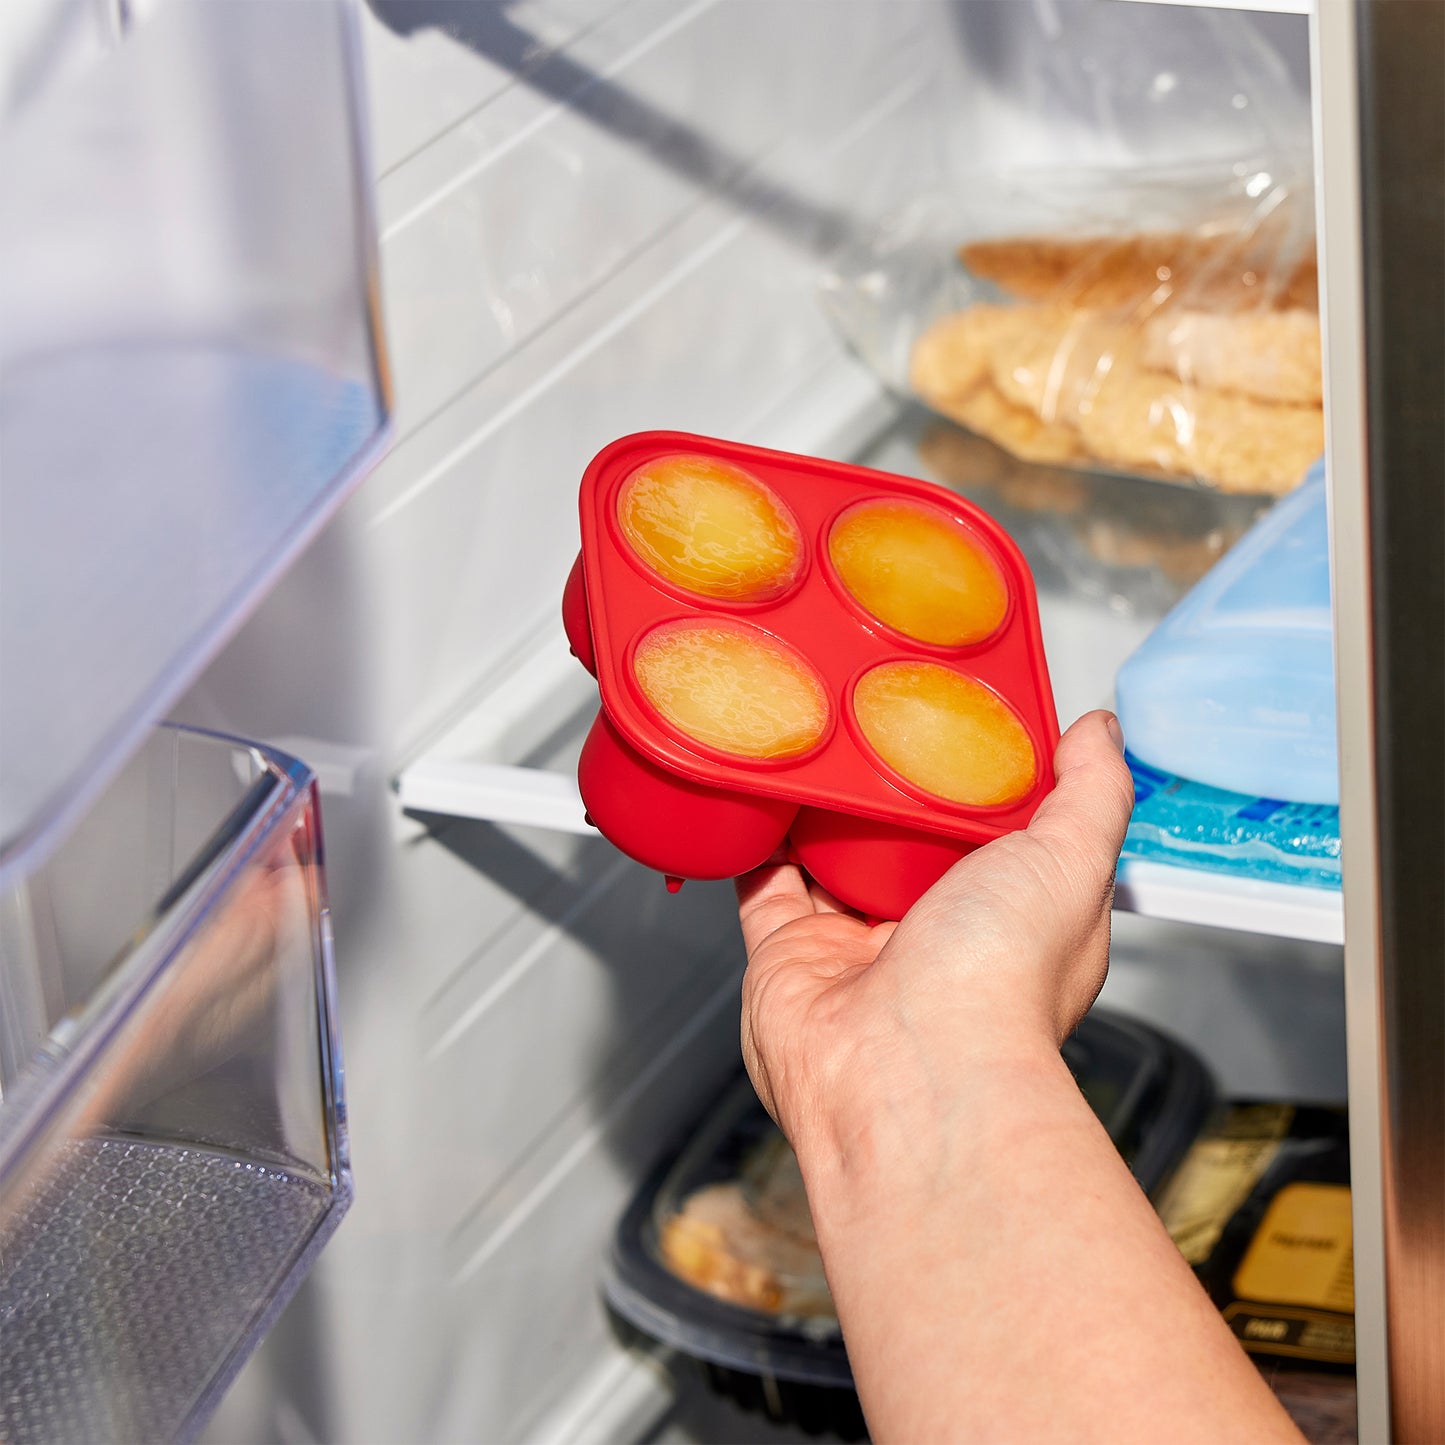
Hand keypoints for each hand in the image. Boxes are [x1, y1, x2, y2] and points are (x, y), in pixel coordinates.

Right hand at [736, 709, 1133, 1157]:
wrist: (905, 1066)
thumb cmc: (1000, 987)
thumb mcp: (1072, 860)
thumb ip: (1093, 792)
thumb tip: (1101, 734)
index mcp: (1006, 920)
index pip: (994, 838)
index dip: (980, 786)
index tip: (967, 727)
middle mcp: (931, 940)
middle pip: (904, 848)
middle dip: (892, 796)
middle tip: (878, 728)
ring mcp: (856, 949)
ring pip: (831, 862)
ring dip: (821, 813)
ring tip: (815, 752)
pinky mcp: (788, 955)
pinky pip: (764, 886)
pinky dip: (759, 844)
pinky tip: (762, 800)